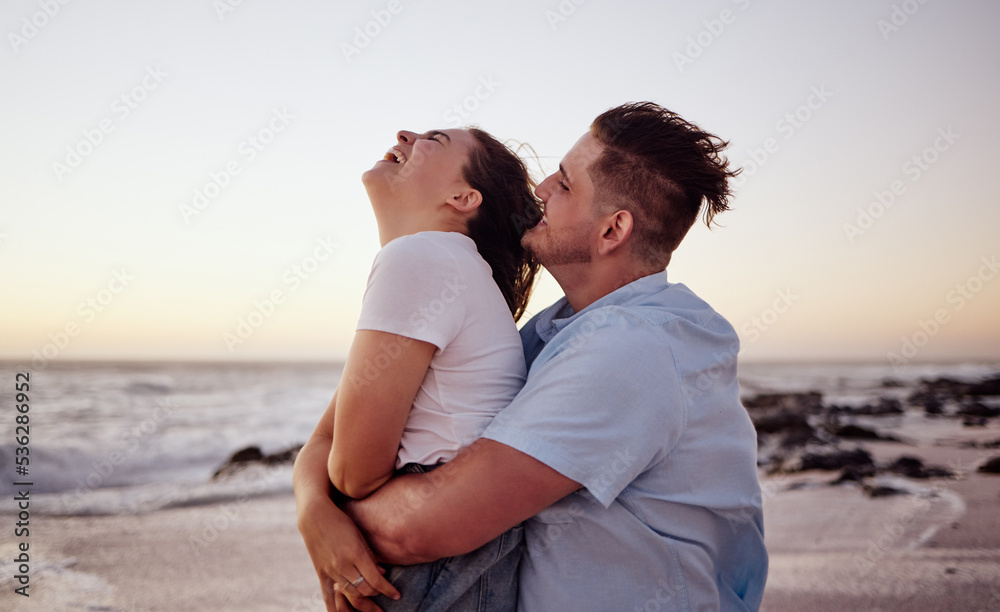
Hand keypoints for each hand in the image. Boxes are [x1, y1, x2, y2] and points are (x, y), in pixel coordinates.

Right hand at [297, 493, 400, 610]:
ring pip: (350, 593)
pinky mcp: (321, 573)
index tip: (396, 595)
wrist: (314, 516)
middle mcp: (343, 565)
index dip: (388, 590)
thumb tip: (382, 573)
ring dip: (363, 599)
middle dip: (377, 594)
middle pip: (364, 589)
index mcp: (356, 553)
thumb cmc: (341, 521)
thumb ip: (370, 555)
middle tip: (385, 595)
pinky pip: (328, 596)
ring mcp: (330, 570)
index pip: (375, 580)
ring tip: (372, 603)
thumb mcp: (359, 534)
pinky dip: (336, 608)